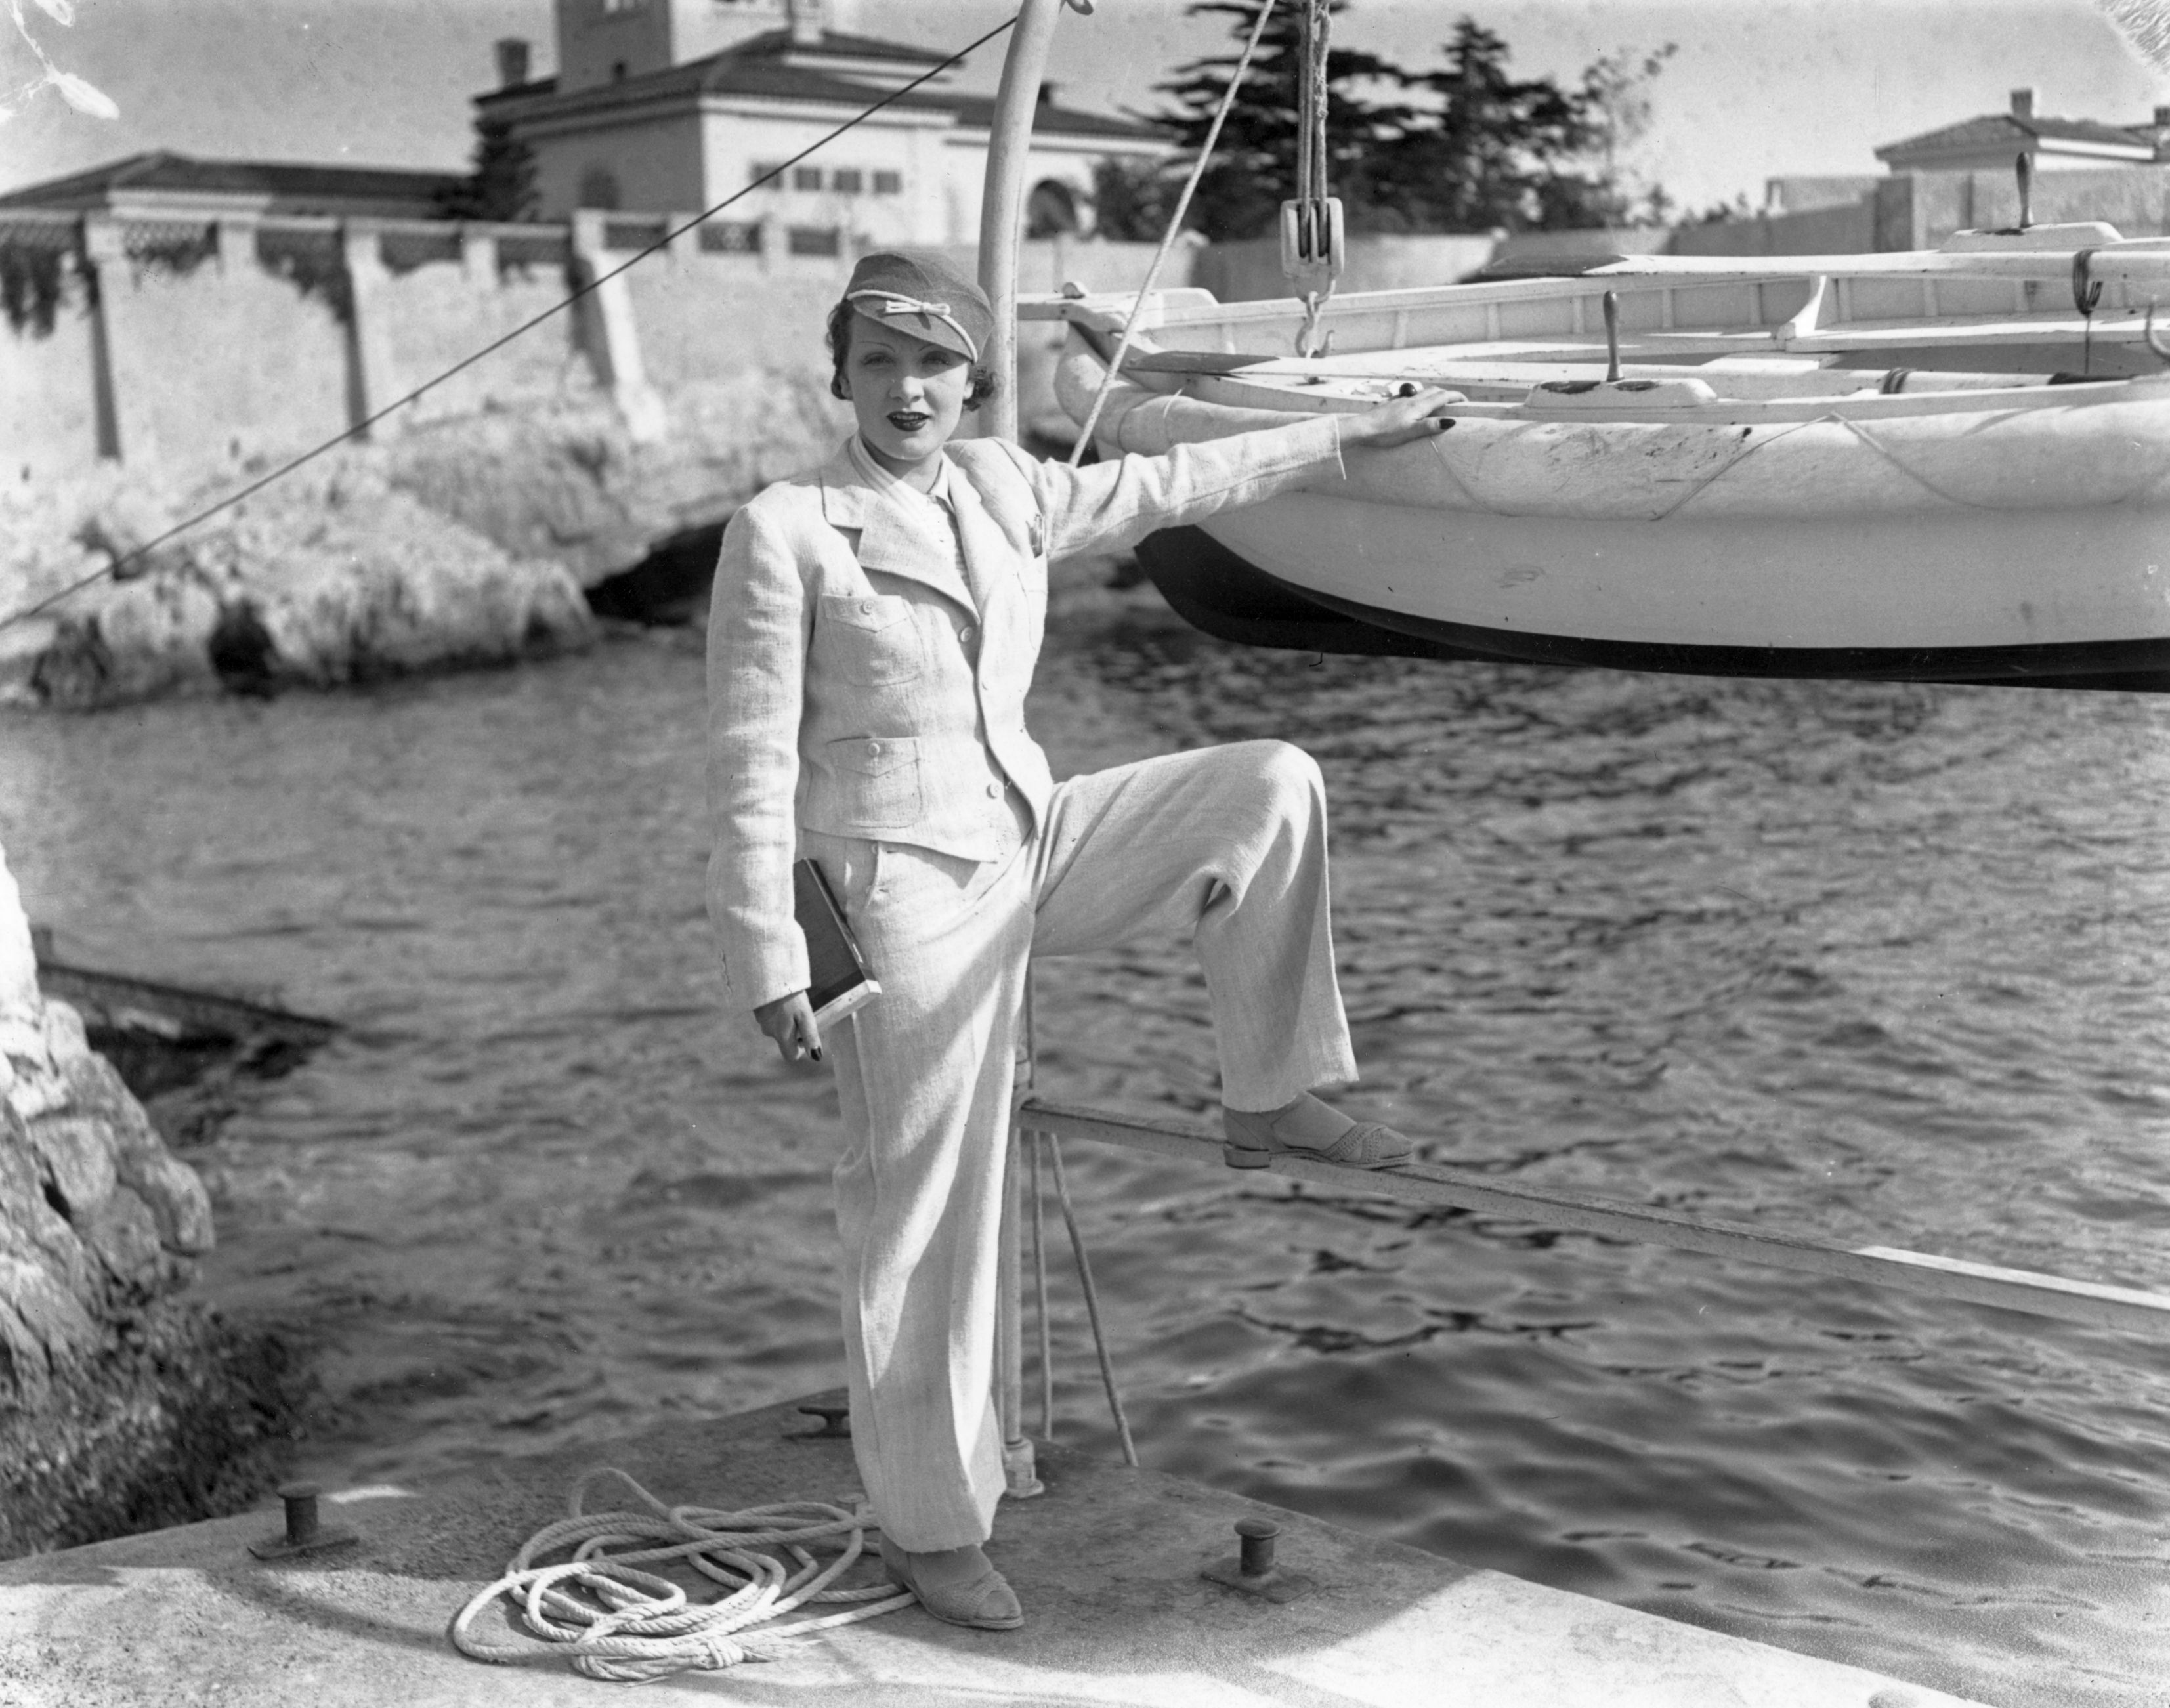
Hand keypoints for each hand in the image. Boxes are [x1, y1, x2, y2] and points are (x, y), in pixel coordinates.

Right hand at [754, 990, 821, 1063]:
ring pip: (776, 1027)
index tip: (804, 1033)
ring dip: (784, 1020)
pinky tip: (781, 998)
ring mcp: (761, 1021)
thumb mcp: (805, 1015)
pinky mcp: (757, 1011)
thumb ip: (810, 1036)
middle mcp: (769, 1032)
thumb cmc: (790, 997)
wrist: (768, 976)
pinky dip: (776, 1011)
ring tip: (791, 1003)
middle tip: (800, 1012)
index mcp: (781, 1036)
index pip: (790, 1056)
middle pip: (784, 1040)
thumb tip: (816, 1056)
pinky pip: (770, 1017)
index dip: (800, 1049)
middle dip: (793, 1031)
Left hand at [1339, 386, 1459, 450]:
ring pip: (1422, 393)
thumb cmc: (1384, 432)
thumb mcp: (1410, 432)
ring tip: (1439, 405)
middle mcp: (1410, 400)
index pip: (1442, 396)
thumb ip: (1430, 426)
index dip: (1456, 397)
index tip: (1467, 402)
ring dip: (1434, 396)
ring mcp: (1400, 401)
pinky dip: (1420, 400)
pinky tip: (1415, 408)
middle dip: (1448, 395)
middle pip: (1434, 391)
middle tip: (1456, 403)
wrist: (1361, 428)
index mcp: (1418, 406)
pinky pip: (1411, 398)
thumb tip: (1450, 421)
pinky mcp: (1391, 405)